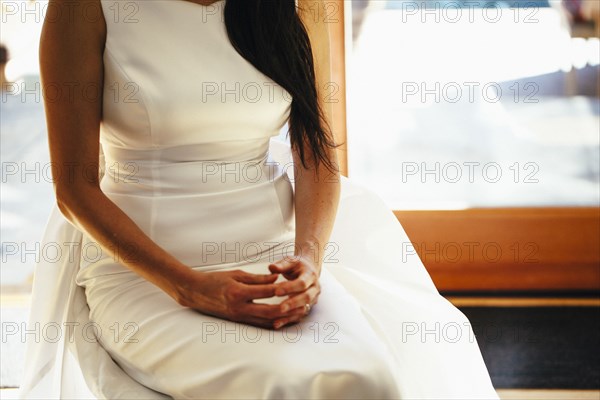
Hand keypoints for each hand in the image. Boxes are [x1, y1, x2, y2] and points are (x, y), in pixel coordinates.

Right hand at [173, 268, 290, 329]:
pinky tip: (284, 320)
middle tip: (302, 304)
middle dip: (288, 309)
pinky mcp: (238, 321)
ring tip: (298, 313)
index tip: (295, 284)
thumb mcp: (236, 274)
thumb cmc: (216, 279)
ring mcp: (239, 317)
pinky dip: (273, 323)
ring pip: (266, 321)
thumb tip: (277, 279)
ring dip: (283, 319)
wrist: (196, 293)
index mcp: (238, 292)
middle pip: (269, 311)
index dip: (282, 289)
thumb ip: (257, 278)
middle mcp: (239, 307)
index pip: (266, 292)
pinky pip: (259, 325)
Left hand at [268, 255, 320, 328]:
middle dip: (292, 304)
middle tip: (280, 308)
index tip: (276, 292)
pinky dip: (288, 320)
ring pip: (304, 309)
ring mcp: (313, 298)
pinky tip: (276, 324)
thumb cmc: (297, 265)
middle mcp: (315, 288)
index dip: (290, 288)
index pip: (302, 283)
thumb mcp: (290, 261)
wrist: (309, 269)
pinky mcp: (308, 306)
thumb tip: (271, 267)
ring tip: (276, 319)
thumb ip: (281, 265)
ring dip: (290, 315)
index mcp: (310, 275)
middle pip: (306, 297)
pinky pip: (299, 315)